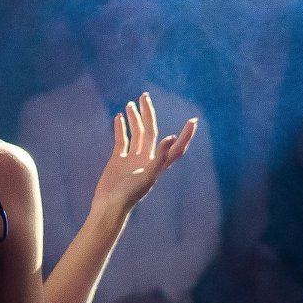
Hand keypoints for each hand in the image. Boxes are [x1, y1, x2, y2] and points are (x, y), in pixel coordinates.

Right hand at [91, 93, 196, 216]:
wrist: (110, 206)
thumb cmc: (130, 195)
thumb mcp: (147, 176)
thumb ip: (160, 158)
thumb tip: (170, 137)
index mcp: (158, 164)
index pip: (176, 146)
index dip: (186, 135)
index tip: (193, 120)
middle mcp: (147, 159)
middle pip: (151, 131)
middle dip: (148, 113)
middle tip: (144, 96)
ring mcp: (133, 159)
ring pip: (136, 134)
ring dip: (134, 119)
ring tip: (130, 104)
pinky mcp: (119, 160)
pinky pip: (121, 140)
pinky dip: (120, 129)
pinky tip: (118, 117)